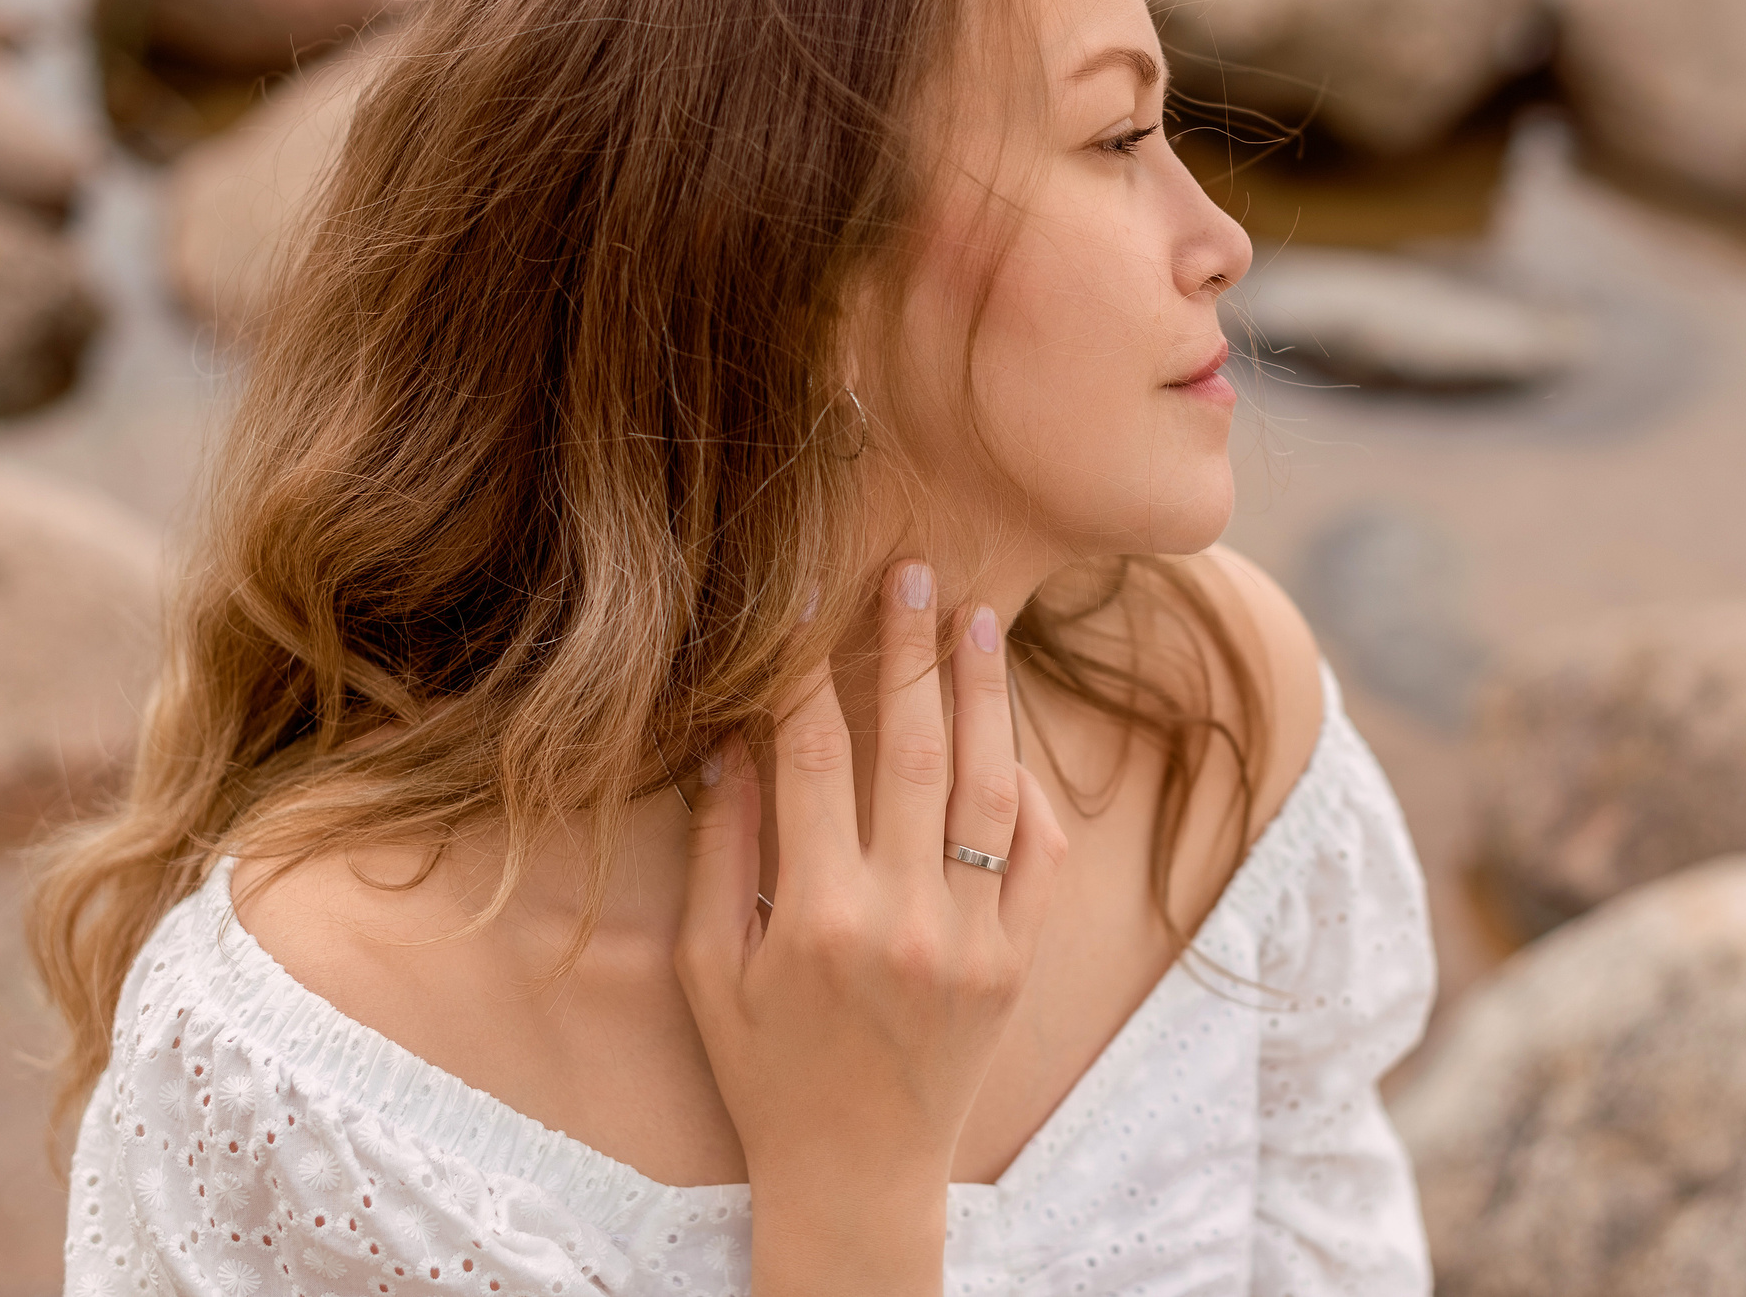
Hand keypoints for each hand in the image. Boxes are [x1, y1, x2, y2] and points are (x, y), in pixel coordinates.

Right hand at [677, 560, 1066, 1295]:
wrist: (857, 1171)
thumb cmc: (766, 1067)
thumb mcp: (708, 969)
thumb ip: (720, 851)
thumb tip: (727, 739)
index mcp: (812, 916)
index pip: (812, 760)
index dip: (805, 673)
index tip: (807, 604)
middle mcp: (898, 920)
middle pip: (911, 752)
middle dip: (908, 652)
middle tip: (912, 573)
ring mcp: (970, 939)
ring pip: (986, 787)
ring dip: (983, 695)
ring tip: (978, 621)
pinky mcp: (1018, 961)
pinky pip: (1038, 854)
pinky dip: (1027, 791)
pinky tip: (1007, 737)